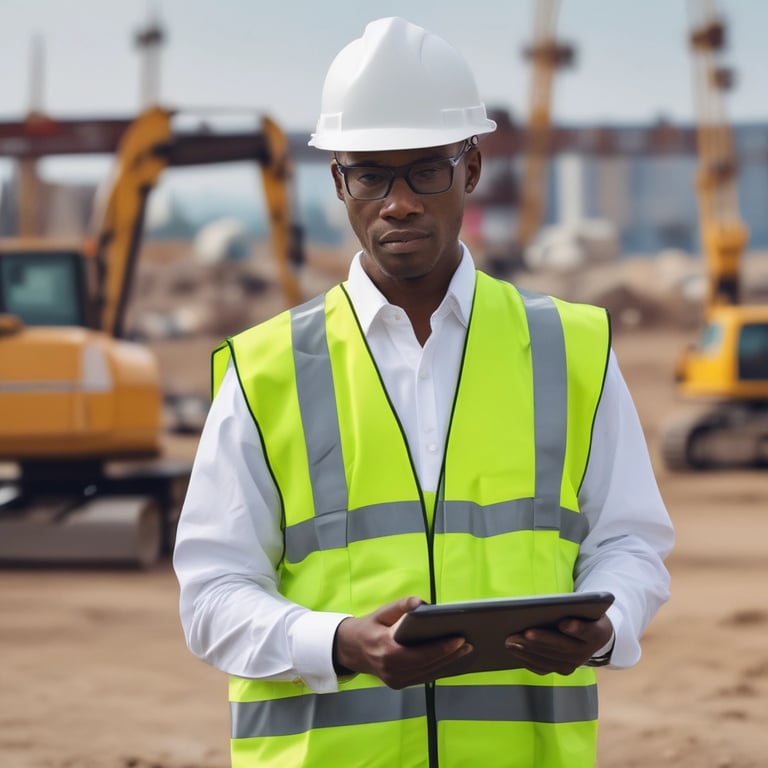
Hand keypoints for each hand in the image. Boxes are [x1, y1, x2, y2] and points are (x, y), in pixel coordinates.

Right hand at [333, 596, 472, 688]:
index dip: (442, 648)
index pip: (421, 653)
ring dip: (449, 663)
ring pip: (429, 673)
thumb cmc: (370, 626)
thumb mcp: (383, 611)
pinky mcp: (399, 684)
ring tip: (467, 651)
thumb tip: (424, 604)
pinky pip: (424, 676)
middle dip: (451, 655)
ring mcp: (395, 681)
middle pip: (428, 665)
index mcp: (387, 652)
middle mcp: (392, 671)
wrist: (350, 648)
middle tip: (470, 644)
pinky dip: (440, 668)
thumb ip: (403, 605)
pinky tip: (453, 660)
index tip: (460, 639)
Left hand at [504, 615, 613, 675]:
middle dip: (541, 640)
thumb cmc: (584, 615)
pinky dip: (528, 660)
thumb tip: (548, 604)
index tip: (564, 623)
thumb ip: (572, 606)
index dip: (576, 628)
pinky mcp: (563, 670)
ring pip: (550, 659)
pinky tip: (515, 651)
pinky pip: (544, 668)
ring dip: (529, 651)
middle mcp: (586, 652)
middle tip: (522, 633)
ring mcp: (574, 664)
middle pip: (562, 647)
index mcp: (597, 633)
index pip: (588, 631)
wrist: (593, 636)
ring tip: (511, 642)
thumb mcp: (586, 607)